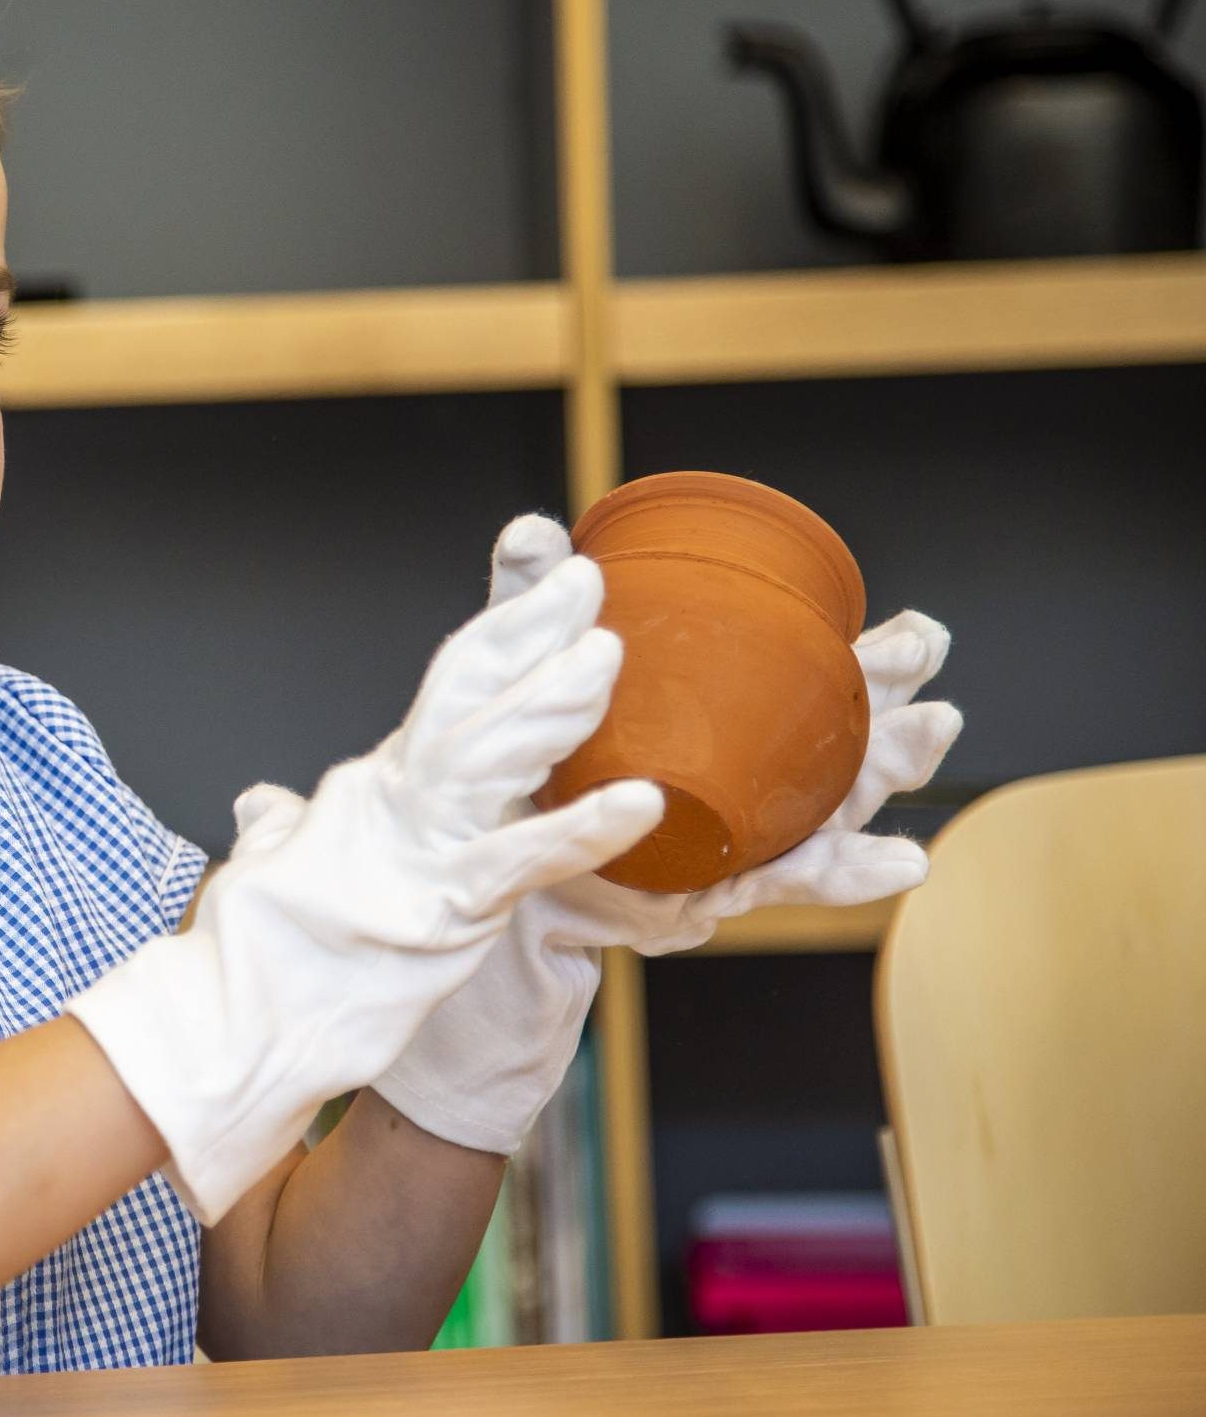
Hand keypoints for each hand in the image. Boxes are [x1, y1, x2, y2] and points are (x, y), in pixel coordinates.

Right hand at [64, 552, 664, 1225]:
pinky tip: (641, 802)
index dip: (501, 635)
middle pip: (468, 696)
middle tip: (585, 580)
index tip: (554, 594)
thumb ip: (277, 828)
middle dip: (530, 633)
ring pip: (492, 755)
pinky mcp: (441, 913)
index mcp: (373, 791)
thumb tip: (261, 805)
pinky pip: (522, 862)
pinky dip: (582, 829)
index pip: (447, 693)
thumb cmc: (249, 958)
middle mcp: (393, 802)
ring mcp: (417, 853)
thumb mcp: (267, 870)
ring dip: (554, 702)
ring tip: (607, 654)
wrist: (225, 1028)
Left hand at [365, 512, 964, 1154]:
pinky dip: (848, 873)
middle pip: (840, 739)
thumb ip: (529, 596)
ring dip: (887, 773)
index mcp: (721, 713)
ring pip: (831, 805)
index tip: (917, 631)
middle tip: (932, 684)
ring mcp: (737, 836)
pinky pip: (782, 882)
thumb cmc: (526, 757)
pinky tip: (903, 863)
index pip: (808, 676)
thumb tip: (534, 529)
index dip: (869, 657)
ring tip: (929, 738)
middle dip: (892, 708)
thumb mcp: (524, 671)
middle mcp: (748, 777)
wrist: (485, 857)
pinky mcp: (706, 888)